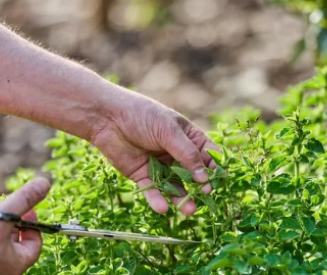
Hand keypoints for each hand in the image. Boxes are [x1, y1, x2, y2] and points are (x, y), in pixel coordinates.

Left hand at [92, 88, 218, 215]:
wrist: (107, 117)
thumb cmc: (142, 116)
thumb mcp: (169, 131)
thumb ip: (187, 155)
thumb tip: (204, 177)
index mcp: (187, 137)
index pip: (207, 154)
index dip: (214, 167)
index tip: (219, 181)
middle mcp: (175, 152)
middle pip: (192, 174)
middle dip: (199, 186)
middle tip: (205, 196)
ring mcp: (159, 165)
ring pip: (174, 186)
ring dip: (181, 198)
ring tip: (189, 210)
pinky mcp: (142, 175)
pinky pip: (152, 190)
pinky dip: (158, 200)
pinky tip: (164, 208)